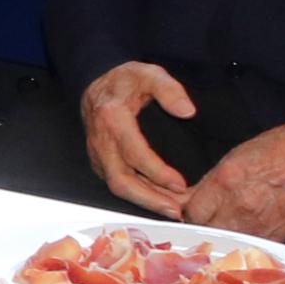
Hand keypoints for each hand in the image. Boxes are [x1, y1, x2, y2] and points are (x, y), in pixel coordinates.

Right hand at [80, 62, 198, 215]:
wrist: (97, 85)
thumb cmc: (125, 81)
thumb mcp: (149, 73)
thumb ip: (168, 89)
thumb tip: (187, 111)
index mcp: (111, 118)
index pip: (134, 153)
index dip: (157, 172)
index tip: (181, 183)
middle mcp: (100, 141)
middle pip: (120, 180)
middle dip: (149, 199)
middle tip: (176, 210)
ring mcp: (97, 154)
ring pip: (117, 187)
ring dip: (145, 202)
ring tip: (172, 210)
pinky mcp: (100, 163)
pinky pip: (117, 184)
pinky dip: (138, 196)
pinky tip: (160, 201)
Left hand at [183, 122, 284, 242]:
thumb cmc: (278, 150)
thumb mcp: (235, 157)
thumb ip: (209, 183)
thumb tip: (187, 199)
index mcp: (227, 182)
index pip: (191, 212)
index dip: (187, 210)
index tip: (190, 207)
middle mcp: (240, 208)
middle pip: (204, 229)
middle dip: (201, 223)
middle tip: (206, 214)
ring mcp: (259, 226)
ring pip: (225, 239)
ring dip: (220, 231)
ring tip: (226, 218)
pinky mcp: (275, 237)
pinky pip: (247, 242)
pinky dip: (242, 236)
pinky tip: (245, 224)